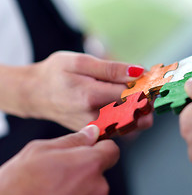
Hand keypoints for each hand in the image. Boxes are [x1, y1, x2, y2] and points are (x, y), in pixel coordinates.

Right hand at [0, 125, 118, 194]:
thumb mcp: (41, 150)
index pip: (112, 150)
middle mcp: (98, 187)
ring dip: (80, 191)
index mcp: (90, 164)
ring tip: (54, 192)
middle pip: (100, 173)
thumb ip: (73, 140)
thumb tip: (91, 132)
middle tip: (60, 174)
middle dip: (85, 171)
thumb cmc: (18, 187)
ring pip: (93, 192)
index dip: (101, 148)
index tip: (91, 150)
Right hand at [21, 51, 151, 130]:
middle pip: (136, 114)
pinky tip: (129, 104)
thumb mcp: (80, 62)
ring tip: (139, 95)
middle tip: (150, 88)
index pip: (131, 95)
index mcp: (90, 96)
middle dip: (148, 101)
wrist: (35, 94)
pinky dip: (132, 117)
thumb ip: (111, 69)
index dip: (146, 87)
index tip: (153, 78)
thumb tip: (138, 72)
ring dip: (142, 110)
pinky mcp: (95, 132)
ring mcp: (95, 128)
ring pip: (132, 125)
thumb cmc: (56, 73)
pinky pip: (122, 129)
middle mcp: (94, 117)